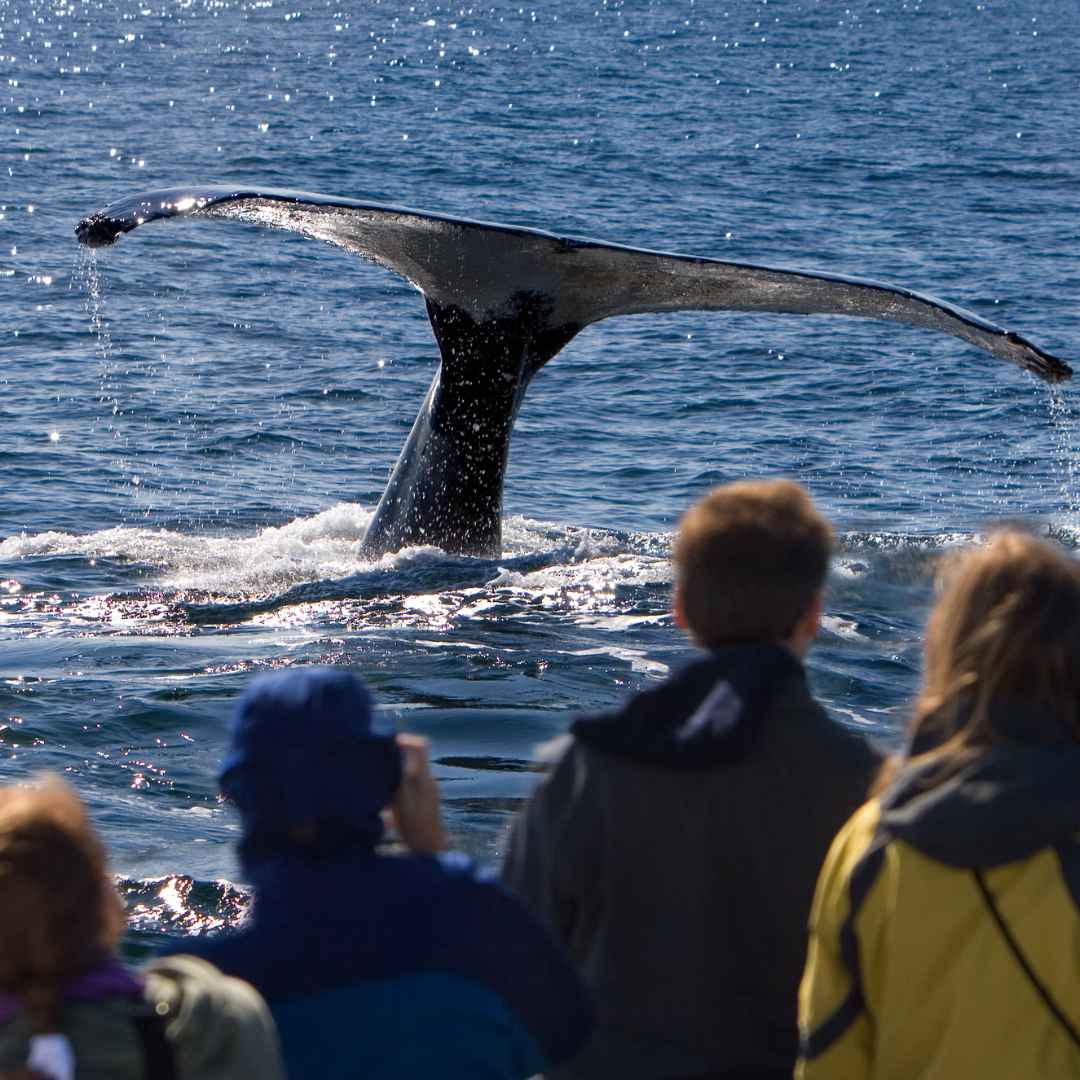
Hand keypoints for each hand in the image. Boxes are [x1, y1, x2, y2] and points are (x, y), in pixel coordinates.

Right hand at [386, 734, 447, 854]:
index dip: (403, 740)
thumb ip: (399, 776)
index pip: (420, 746)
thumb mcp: (403, 800)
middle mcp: (427, 780)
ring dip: (393, 773)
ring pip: (407, 772)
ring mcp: (425, 791)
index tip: (385, 743)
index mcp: (424, 776)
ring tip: (376, 781)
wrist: (428, 850)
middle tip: (376, 761)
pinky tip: (383, 802)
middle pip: (412, 757)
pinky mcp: (420, 802)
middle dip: (394, 756)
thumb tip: (395, 754)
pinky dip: (395, 788)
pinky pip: (407, 786)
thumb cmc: (415, 826)